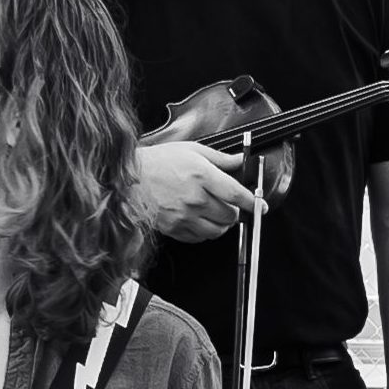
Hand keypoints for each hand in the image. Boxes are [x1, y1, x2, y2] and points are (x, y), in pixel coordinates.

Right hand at [135, 141, 255, 241]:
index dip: (253, 202)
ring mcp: (184, 216)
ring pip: (217, 230)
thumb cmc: (158, 162)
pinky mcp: (175, 228)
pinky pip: (200, 237)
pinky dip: (205, 231)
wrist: (129, 179)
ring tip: (215, 213)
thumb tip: (239, 161)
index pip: (237, 194)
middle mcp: (195, 198)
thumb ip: (220, 158)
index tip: (260, 206)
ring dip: (221, 224)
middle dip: (234, 211)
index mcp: (202, 175)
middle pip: (230, 215)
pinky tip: (200, 219)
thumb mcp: (191, 150)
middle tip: (229, 204)